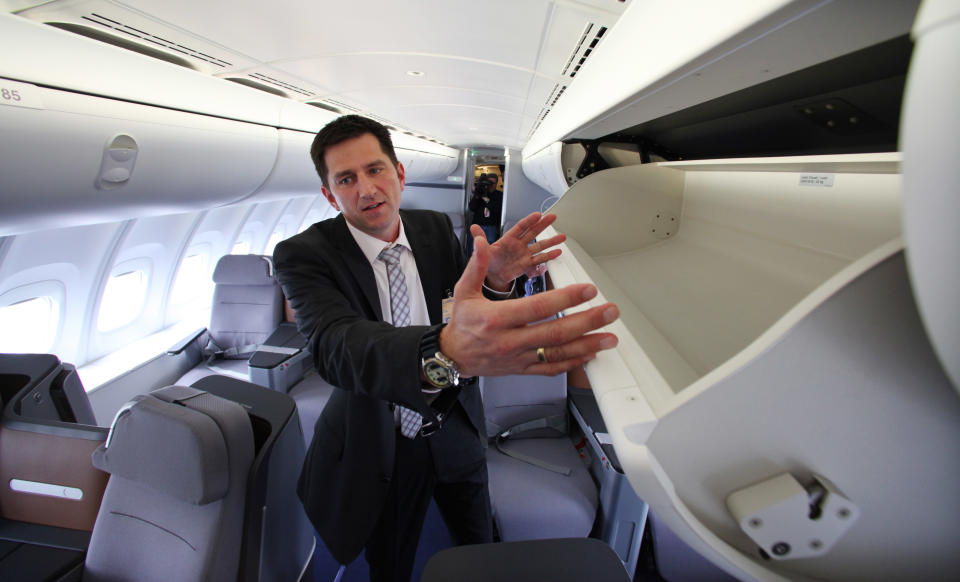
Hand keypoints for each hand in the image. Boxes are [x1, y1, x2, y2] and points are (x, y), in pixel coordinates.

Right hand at [441, 234, 618, 376]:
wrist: (452, 357)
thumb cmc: (462, 324)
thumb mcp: (463, 291)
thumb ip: (476, 266)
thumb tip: (481, 241)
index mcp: (497, 319)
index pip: (538, 307)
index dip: (566, 298)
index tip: (588, 290)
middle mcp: (510, 341)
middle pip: (555, 332)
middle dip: (587, 322)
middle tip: (610, 312)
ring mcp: (519, 357)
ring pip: (557, 353)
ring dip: (587, 345)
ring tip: (610, 337)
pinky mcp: (523, 368)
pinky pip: (551, 368)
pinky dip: (572, 363)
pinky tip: (590, 355)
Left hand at [481, 212, 565, 290]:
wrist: (492, 275)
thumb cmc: (488, 260)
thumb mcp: (483, 249)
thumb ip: (480, 239)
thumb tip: (473, 228)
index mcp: (509, 239)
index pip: (520, 227)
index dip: (529, 221)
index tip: (538, 215)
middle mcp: (519, 245)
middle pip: (533, 232)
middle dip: (543, 225)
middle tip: (553, 217)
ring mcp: (524, 254)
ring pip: (540, 245)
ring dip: (551, 241)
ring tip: (562, 237)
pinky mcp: (527, 264)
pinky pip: (539, 259)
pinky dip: (548, 256)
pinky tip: (557, 253)